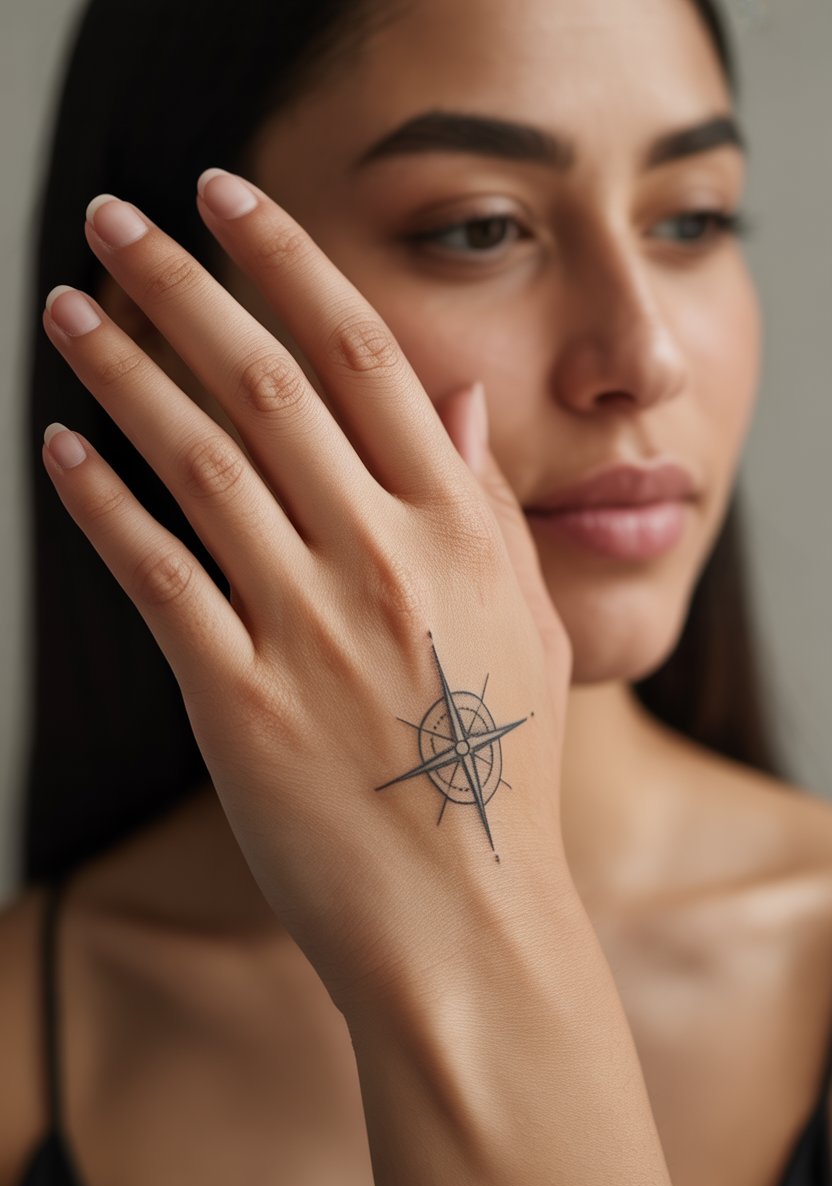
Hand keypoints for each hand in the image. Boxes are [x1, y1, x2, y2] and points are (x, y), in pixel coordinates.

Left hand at [41, 171, 572, 1008]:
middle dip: (181, 284)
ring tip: (66, 309)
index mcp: (460, 530)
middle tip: (113, 220)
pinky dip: (102, 503)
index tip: (227, 195)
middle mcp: (385, 560)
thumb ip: (484, 502)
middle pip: (266, 384)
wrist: (466, 913)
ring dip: (123, 371)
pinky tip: (60, 447)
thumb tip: (452, 398)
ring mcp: (309, 629)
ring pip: (198, 462)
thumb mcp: (521, 622)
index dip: (288, 261)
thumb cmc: (496, 767)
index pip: (364, 356)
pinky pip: (157, 576)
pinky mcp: (239, 702)